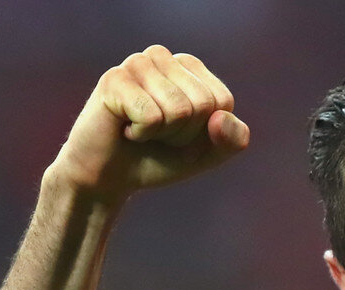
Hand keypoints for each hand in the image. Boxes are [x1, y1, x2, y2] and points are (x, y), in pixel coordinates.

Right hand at [51, 45, 248, 200]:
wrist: (110, 177)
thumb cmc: (159, 158)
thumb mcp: (208, 154)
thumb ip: (233, 139)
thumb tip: (221, 118)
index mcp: (189, 66)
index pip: (222, 101)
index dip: (205, 132)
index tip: (179, 133)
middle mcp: (163, 57)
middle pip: (202, 104)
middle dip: (184, 134)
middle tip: (158, 134)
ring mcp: (137, 64)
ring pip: (180, 110)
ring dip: (163, 135)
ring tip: (141, 131)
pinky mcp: (114, 79)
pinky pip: (152, 116)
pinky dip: (142, 134)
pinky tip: (125, 129)